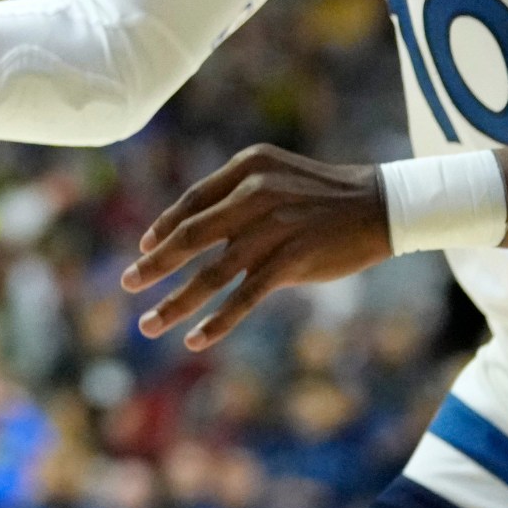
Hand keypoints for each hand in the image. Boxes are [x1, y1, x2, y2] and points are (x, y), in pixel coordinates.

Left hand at [120, 144, 390, 350]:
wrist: (381, 205)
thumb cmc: (324, 193)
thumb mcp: (276, 175)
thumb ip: (238, 197)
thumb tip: (195, 229)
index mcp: (246, 169)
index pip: (193, 200)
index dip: (164, 226)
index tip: (144, 247)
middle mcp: (253, 195)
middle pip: (191, 237)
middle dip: (154, 264)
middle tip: (126, 284)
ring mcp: (271, 229)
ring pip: (211, 274)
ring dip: (176, 303)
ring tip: (149, 324)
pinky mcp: (290, 261)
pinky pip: (244, 297)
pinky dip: (217, 321)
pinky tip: (195, 338)